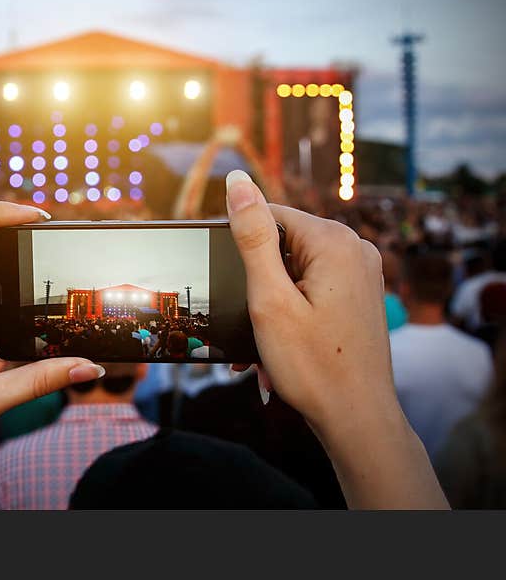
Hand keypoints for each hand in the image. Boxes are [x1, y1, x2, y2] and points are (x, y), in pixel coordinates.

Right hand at [225, 171, 393, 431]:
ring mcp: (362, 271)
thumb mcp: (269, 298)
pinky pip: (313, 287)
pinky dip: (292, 310)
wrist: (357, 418)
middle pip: (283, 243)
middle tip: (251, 325)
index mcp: (335, 241)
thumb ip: (253, 236)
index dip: (243, 251)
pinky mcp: (360, 293)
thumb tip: (237, 181)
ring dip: (272, 302)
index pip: (269, 215)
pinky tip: (282, 345)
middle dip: (258, 283)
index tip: (239, 291)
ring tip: (265, 344)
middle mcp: (355, 248)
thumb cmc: (312, 365)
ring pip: (296, 269)